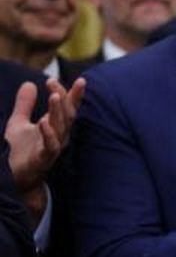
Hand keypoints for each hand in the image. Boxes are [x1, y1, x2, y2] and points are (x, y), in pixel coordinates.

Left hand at [5, 77, 84, 220]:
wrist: (14, 176)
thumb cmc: (19, 151)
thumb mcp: (18, 123)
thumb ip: (25, 104)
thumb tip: (29, 83)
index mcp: (55, 127)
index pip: (69, 108)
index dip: (75, 95)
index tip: (81, 80)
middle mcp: (58, 136)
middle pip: (67, 115)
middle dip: (65, 98)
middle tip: (53, 82)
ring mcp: (52, 148)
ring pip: (61, 128)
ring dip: (58, 112)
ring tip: (55, 96)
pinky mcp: (43, 159)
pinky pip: (49, 146)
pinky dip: (48, 134)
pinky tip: (43, 122)